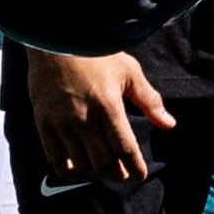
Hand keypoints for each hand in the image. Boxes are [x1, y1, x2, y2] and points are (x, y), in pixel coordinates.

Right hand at [33, 47, 170, 190]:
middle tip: (122, 174)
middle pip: (103, 163)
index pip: (125, 149)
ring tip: (102, 170)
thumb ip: (149, 100)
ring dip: (95, 174)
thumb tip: (169, 124)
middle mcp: (84, 119)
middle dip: (117, 174)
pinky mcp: (43, 123)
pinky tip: (77, 170)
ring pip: (81, 165)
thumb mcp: (129, 71)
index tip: (140, 174)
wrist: (56, 39)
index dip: (135, 167)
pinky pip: (55, 158)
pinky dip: (68, 170)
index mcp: (109, 106)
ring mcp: (62, 123)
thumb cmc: (96, 53)